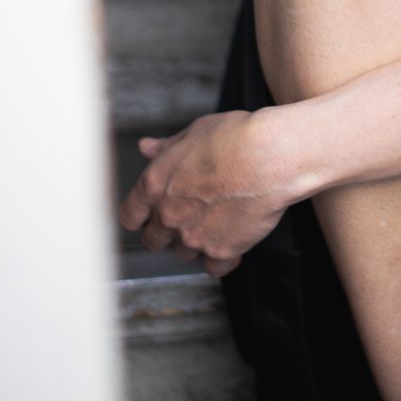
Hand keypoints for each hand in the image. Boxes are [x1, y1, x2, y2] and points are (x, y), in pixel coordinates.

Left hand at [118, 109, 294, 276]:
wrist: (270, 157)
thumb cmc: (236, 138)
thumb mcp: (195, 132)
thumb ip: (167, 147)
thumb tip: (148, 147)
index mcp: (156, 184)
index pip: (130, 215)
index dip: (140, 216)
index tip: (148, 215)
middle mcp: (169, 215)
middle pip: (153, 240)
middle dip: (165, 231)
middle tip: (185, 217)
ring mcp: (194, 237)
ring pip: (183, 253)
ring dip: (194, 242)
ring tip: (214, 223)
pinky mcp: (221, 251)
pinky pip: (214, 268)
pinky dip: (221, 258)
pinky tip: (231, 242)